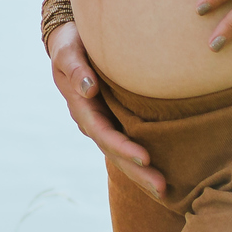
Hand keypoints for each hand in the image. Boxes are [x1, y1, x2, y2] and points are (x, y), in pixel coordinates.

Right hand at [48, 22, 165, 197]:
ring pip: (123, 154)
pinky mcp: (116, 119)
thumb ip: (76, 69)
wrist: (72, 41)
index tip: (145, 158)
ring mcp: (104, 123)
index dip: (123, 147)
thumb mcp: (67, 52)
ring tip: (164, 190)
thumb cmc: (71, 43)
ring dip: (142, 173)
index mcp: (82, 109)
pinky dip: (142, 161)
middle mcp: (93, 122)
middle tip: (162, 187)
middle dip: (137, 172)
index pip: (104, 134)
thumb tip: (89, 90)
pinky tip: (162, 171)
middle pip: (116, 152)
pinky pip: (130, 142)